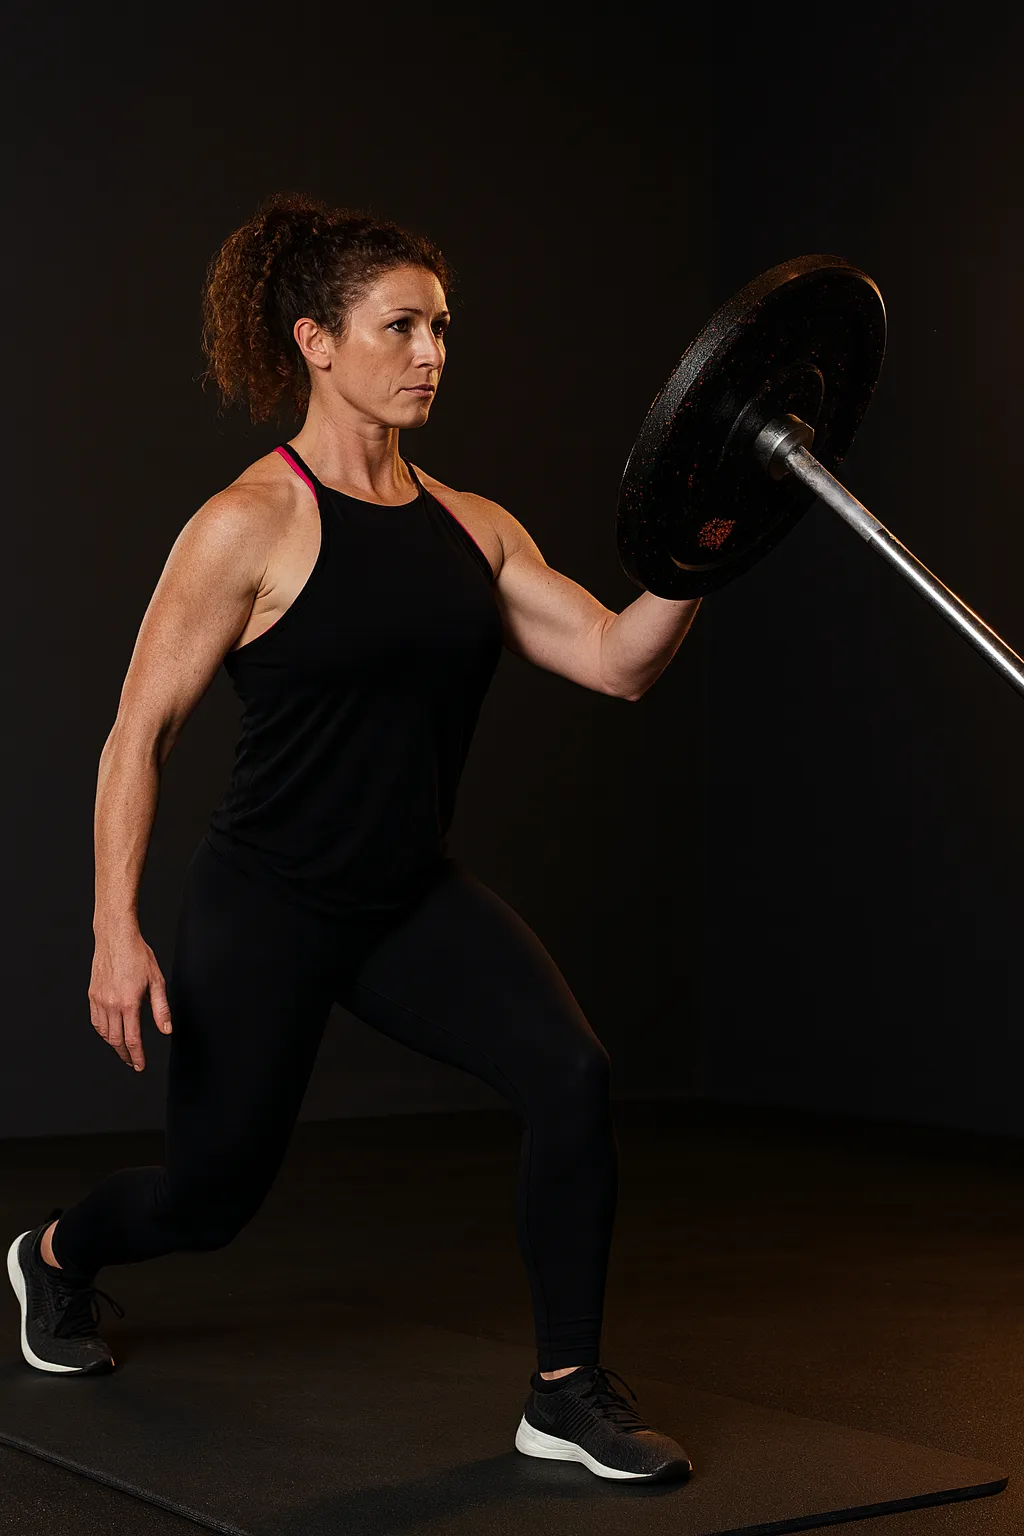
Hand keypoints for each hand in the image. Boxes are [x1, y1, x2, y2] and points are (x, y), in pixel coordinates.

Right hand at [88, 928, 172, 1070]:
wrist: (115, 938)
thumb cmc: (138, 955)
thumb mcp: (157, 981)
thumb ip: (161, 1009)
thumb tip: (166, 1030)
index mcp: (129, 1003)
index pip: (133, 1039)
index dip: (137, 1056)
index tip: (140, 1065)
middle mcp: (111, 1004)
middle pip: (116, 1040)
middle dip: (125, 1055)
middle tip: (132, 1062)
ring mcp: (99, 1000)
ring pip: (104, 1033)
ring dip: (114, 1045)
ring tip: (123, 1050)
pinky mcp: (92, 995)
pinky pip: (96, 1021)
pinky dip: (103, 1032)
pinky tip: (110, 1033)